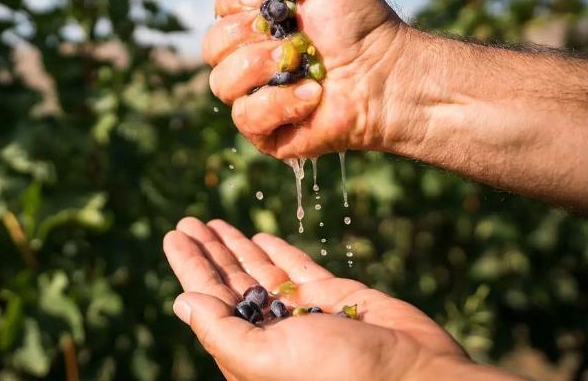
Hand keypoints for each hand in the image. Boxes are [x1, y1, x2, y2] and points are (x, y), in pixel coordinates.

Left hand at [163, 217, 520, 380]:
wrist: (414, 376)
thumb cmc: (337, 376)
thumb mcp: (264, 358)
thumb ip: (220, 331)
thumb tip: (181, 302)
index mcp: (249, 353)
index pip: (209, 301)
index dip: (190, 267)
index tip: (173, 236)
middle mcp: (273, 333)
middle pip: (231, 283)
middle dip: (209, 252)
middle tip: (187, 221)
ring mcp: (304, 314)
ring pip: (260, 273)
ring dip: (236, 247)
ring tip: (212, 223)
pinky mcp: (335, 298)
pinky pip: (298, 270)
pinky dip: (278, 253)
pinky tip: (259, 237)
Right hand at [204, 0, 406, 158]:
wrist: (388, 71)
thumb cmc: (359, 21)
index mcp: (258, 23)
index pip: (219, 9)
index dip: (236, 2)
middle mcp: (251, 60)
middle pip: (212, 46)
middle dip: (247, 35)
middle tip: (291, 36)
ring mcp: (256, 98)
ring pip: (222, 83)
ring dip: (261, 69)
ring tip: (302, 64)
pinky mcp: (267, 133)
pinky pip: (246, 117)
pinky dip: (280, 103)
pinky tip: (312, 95)